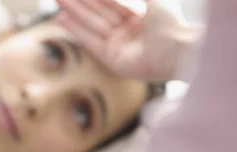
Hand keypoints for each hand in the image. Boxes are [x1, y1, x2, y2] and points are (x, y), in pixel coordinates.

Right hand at [56, 0, 201, 80]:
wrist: (178, 51)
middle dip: (80, 2)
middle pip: (99, 12)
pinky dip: (75, 30)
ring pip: (91, 25)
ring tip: (58, 1)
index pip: (112, 2)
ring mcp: (118, 46)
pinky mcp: (111, 59)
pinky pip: (90, 42)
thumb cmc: (172, 24)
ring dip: (74, 13)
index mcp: (140, 18)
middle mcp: (128, 32)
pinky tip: (62, 19)